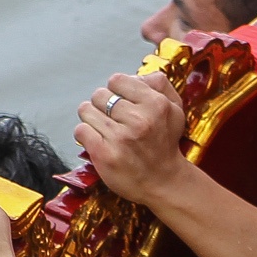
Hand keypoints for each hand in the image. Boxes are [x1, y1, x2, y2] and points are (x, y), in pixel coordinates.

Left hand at [75, 70, 190, 205]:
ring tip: (107, 131)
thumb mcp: (175, 111)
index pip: (117, 80)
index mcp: (156, 105)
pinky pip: (81, 130)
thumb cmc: (165, 144)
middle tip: (116, 120)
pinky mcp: (104, 153)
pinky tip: (100, 142)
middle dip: (103, 105)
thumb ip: (161, 86)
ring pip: (86, 110)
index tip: (124, 104)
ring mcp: (121, 137)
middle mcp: (139, 120)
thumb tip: (139, 75)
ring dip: (93, 119)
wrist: (164, 182)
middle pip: (99, 94)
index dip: (117, 91)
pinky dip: (86, 136)